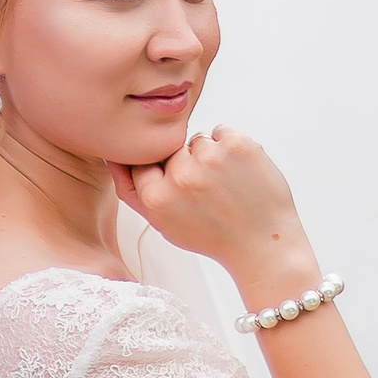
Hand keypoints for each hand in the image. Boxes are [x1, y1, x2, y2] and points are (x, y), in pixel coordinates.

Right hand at [110, 125, 316, 297]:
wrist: (263, 246)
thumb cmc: (211, 236)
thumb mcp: (163, 223)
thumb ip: (132, 192)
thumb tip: (113, 157)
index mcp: (158, 197)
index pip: (143, 162)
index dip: (163, 173)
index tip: (181, 186)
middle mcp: (181, 176)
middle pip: (172, 150)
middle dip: (187, 165)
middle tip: (209, 194)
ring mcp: (211, 157)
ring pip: (198, 140)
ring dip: (210, 155)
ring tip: (227, 186)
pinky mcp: (238, 145)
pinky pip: (222, 131)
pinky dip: (231, 147)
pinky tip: (240, 173)